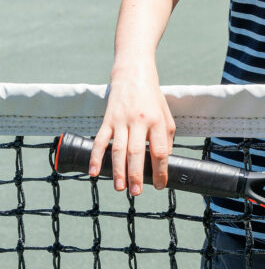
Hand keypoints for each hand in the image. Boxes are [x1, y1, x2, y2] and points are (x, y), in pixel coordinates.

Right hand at [89, 65, 175, 195]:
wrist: (133, 76)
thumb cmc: (153, 100)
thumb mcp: (167, 118)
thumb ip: (166, 140)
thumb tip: (162, 162)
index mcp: (157, 122)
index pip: (160, 151)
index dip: (160, 170)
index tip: (160, 185)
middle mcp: (139, 121)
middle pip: (137, 152)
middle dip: (136, 174)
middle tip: (136, 192)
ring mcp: (121, 120)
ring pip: (118, 149)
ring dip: (118, 170)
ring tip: (120, 188)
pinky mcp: (107, 119)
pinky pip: (100, 140)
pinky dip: (95, 157)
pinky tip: (94, 172)